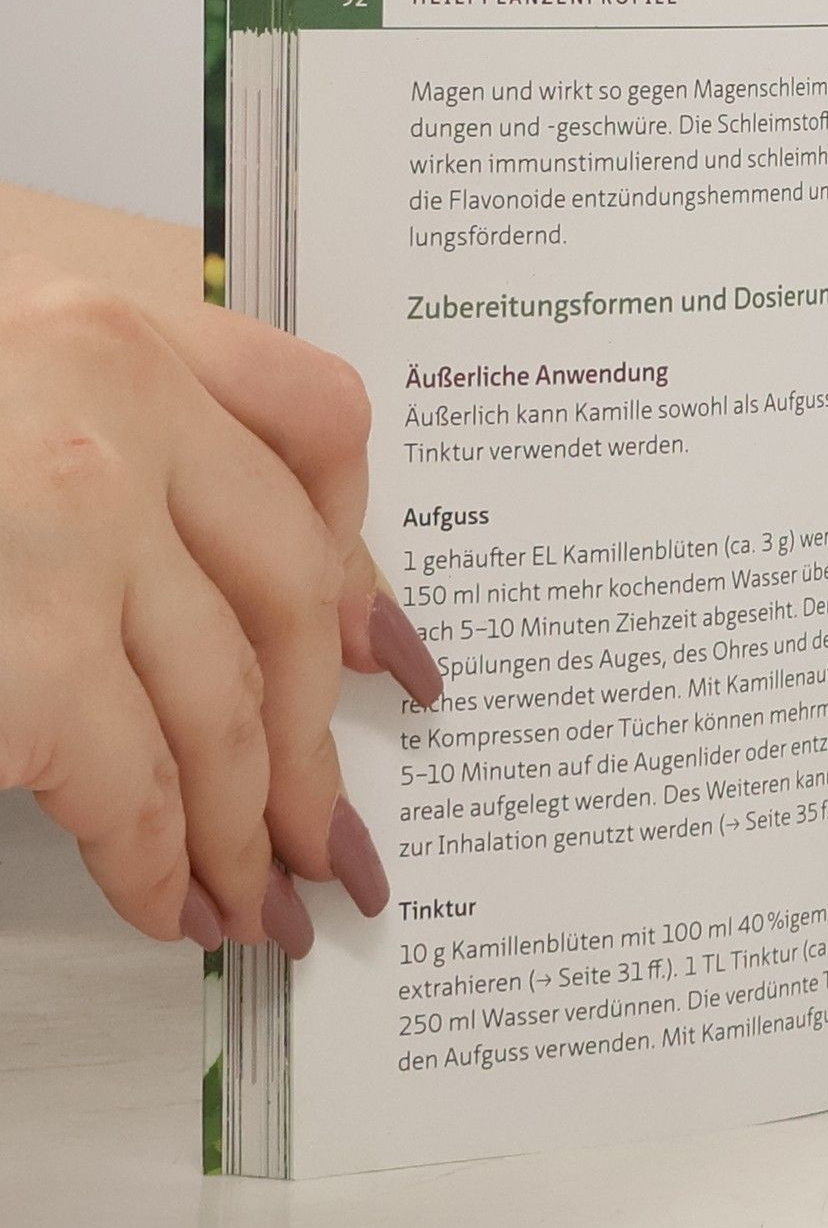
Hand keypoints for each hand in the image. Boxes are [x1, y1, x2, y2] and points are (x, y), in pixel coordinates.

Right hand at [0, 260, 443, 953]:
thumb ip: (105, 438)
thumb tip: (223, 596)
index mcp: (104, 323)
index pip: (314, 421)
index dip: (361, 554)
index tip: (391, 652)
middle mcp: (112, 402)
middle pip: (293, 588)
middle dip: (320, 734)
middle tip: (338, 832)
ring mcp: (74, 519)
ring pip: (232, 701)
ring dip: (255, 823)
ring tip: (264, 897)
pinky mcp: (25, 651)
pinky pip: (139, 784)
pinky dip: (160, 862)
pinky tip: (169, 905)